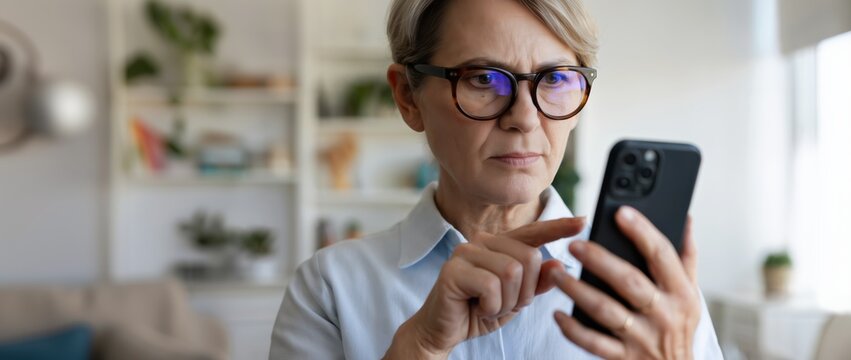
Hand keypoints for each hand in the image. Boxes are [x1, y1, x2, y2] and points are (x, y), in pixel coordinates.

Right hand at [384, 217, 585, 358]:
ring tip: (488, 306)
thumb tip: (558, 264)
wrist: (443, 331)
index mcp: (498, 245)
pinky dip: (491, 306)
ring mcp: (465, 252)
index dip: (558, 228)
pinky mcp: (453, 269)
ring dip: (506, 302)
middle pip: (528, 258)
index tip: (583, 222)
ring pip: (512, 272)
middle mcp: (482, 242)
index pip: (533, 233)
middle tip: (502, 304)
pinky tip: (476, 308)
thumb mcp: (515, 300)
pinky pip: (491, 286)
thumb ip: (535, 283)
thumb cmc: (476, 311)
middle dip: (523, 292)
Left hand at [546, 206, 700, 359]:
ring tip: (556, 273)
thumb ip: (685, 257)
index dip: (642, 231)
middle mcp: (664, 314)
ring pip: (606, 311)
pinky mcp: (624, 358)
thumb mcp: (690, 294)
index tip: (621, 212)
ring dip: (577, 290)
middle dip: (601, 261)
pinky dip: (573, 329)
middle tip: (574, 245)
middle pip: (630, 281)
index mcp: (681, 293)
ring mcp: (642, 338)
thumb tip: (685, 217)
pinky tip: (557, 314)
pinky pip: (594, 343)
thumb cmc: (678, 326)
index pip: (662, 255)